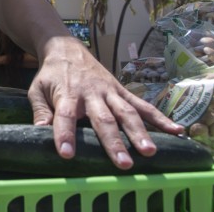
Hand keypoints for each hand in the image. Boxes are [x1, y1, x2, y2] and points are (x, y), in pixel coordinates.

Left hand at [27, 36, 183, 170]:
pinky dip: (160, 118)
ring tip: (150, 152)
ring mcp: (110, 92)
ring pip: (127, 113)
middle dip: (113, 142)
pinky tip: (176, 131)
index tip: (67, 154)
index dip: (65, 134)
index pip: (64, 116)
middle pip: (103, 119)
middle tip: (123, 164)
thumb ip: (39, 110)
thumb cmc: (50, 75)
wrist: (66, 49)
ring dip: (139, 133)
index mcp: (68, 94)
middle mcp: (92, 93)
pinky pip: (143, 105)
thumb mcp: (37, 89)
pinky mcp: (121, 91)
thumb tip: (39, 131)